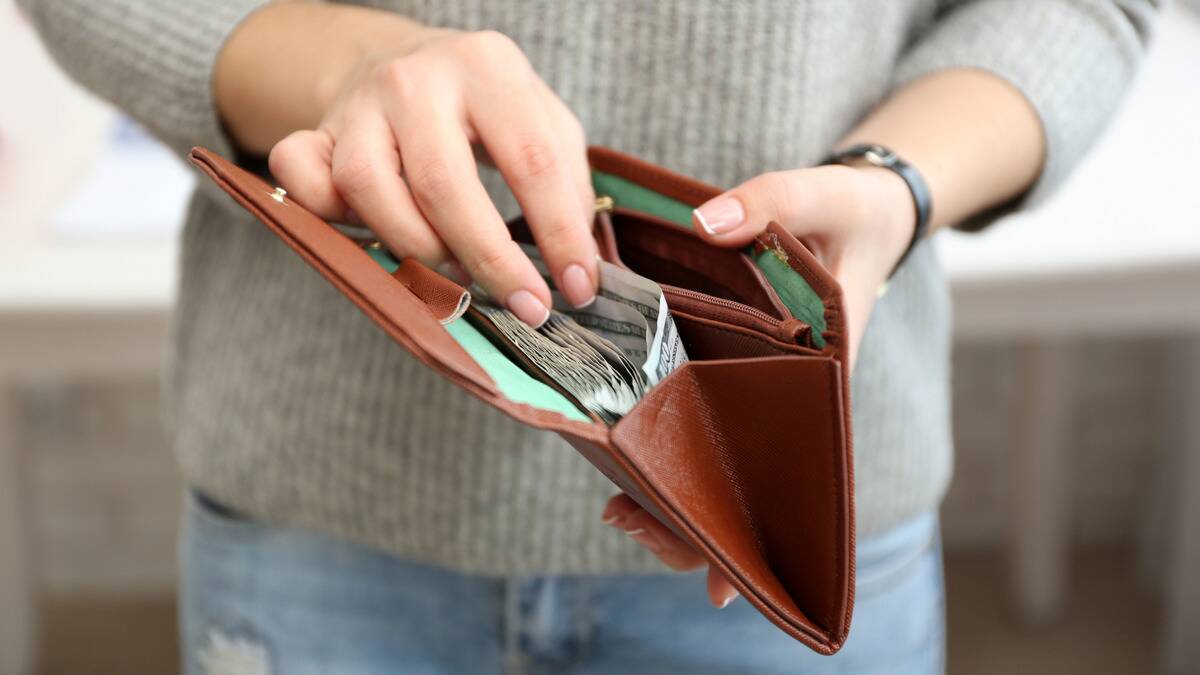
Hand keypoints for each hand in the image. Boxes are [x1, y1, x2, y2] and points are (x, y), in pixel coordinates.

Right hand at [266, 27, 597, 325]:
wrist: (407, 65)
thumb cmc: (486, 109)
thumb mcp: (544, 122)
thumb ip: (567, 184)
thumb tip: (581, 268)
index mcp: (488, 66)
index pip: (532, 161)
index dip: (559, 235)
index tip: (576, 291)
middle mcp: (416, 79)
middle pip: (444, 184)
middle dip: (489, 260)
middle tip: (524, 306)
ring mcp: (358, 105)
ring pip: (368, 188)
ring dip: (414, 247)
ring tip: (452, 270)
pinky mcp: (315, 131)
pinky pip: (301, 177)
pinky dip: (328, 216)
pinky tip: (368, 236)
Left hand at [606, 164, 916, 606]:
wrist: (863, 207)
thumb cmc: (852, 213)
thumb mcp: (822, 194)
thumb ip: (769, 203)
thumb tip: (706, 223)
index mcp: (821, 370)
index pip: (792, 465)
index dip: (760, 524)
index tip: (722, 582)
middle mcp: (787, 389)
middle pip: (746, 476)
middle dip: (694, 518)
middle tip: (628, 523)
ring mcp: (759, 380)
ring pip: (719, 452)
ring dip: (673, 486)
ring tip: (617, 507)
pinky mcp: (734, 360)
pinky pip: (701, 410)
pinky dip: (666, 432)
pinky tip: (622, 450)